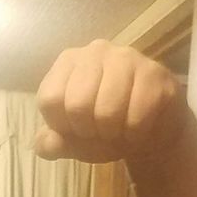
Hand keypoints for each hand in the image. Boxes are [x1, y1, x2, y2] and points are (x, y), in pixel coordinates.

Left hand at [35, 41, 188, 166]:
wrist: (151, 127)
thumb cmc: (105, 128)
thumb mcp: (73, 140)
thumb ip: (52, 143)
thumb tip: (44, 145)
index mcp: (68, 62)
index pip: (49, 99)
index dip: (63, 125)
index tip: (77, 127)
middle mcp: (95, 51)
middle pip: (77, 105)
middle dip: (89, 131)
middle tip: (101, 129)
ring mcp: (126, 57)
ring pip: (107, 112)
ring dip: (113, 134)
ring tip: (119, 128)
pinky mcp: (153, 73)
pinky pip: (136, 117)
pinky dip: (134, 134)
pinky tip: (137, 128)